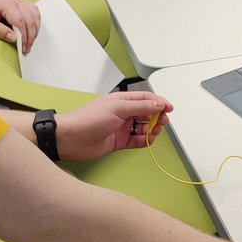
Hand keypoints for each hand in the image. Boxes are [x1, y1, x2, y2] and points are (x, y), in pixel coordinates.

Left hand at [0, 0, 40, 53]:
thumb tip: (13, 38)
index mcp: (6, 3)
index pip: (21, 22)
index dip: (23, 37)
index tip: (23, 48)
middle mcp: (15, 0)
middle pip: (30, 19)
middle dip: (30, 36)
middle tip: (26, 49)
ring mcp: (18, 1)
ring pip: (34, 15)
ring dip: (35, 29)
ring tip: (29, 42)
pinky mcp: (18, 4)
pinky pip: (33, 11)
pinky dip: (35, 22)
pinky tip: (31, 30)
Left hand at [54, 92, 171, 161]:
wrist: (72, 139)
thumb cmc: (88, 119)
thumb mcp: (118, 108)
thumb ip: (141, 106)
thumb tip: (158, 103)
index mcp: (122, 100)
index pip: (146, 99)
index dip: (159, 102)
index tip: (169, 108)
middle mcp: (123, 113)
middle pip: (147, 113)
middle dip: (157, 117)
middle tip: (162, 122)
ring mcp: (121, 128)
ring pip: (143, 128)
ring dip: (151, 130)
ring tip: (153, 133)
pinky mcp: (119, 142)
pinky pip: (137, 141)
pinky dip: (144, 141)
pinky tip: (147, 141)